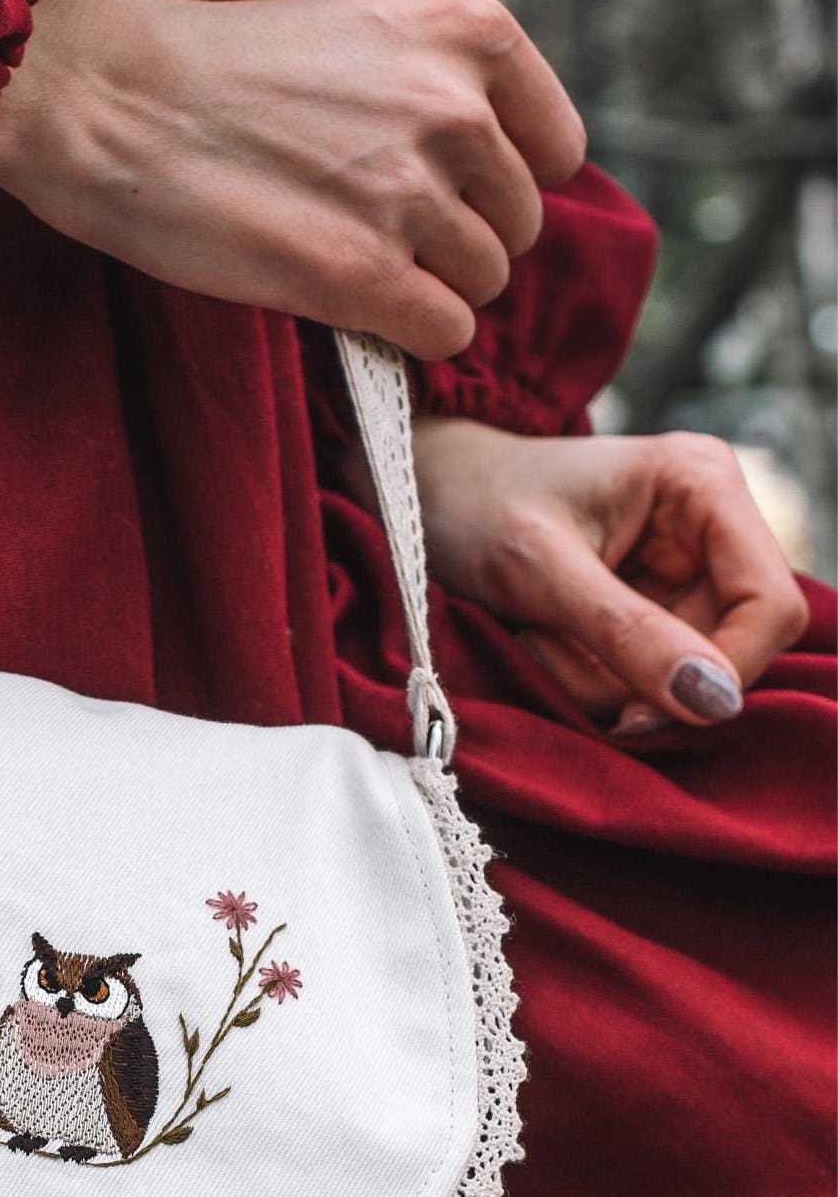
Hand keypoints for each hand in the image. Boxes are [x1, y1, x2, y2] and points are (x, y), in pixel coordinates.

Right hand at [0, 0, 584, 359]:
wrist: (120, 104)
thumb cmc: (223, 76)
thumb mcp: (362, 38)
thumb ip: (436, 91)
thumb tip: (489, 180)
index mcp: (467, 32)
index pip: (556, 147)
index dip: (504, 186)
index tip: (452, 199)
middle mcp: (455, 108)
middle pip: (517, 226)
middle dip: (459, 244)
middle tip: (379, 238)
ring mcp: (411, 195)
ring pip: (482, 286)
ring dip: (428, 292)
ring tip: (353, 267)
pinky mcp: (363, 274)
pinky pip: (444, 335)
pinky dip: (408, 337)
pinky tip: (352, 308)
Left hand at [404, 420, 809, 735]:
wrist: (427, 493)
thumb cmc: (476, 504)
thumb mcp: (543, 571)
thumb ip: (628, 635)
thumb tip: (716, 702)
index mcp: (704, 484)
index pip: (769, 605)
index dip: (723, 672)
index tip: (640, 712)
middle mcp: (710, 526)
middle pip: (728, 651)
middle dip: (640, 677)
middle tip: (551, 655)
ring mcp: (682, 572)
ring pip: (679, 677)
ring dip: (602, 683)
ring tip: (535, 637)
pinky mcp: (648, 609)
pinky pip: (640, 678)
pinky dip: (588, 680)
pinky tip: (542, 642)